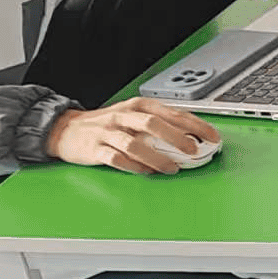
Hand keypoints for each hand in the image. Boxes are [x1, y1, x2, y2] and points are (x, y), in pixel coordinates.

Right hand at [46, 98, 217, 174]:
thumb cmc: (107, 124)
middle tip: (194, 150)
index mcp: (138, 106)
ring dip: (157, 157)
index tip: (212, 136)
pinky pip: (116, 159)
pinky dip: (133, 166)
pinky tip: (146, 172)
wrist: (65, 129)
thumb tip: (193, 138)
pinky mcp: (94, 148)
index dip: (195, 124)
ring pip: (135, 143)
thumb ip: (159, 125)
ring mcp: (108, 132)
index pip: (172, 112)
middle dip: (177, 137)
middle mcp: (124, 116)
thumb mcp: (133, 117)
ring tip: (172, 168)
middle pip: (154, 123)